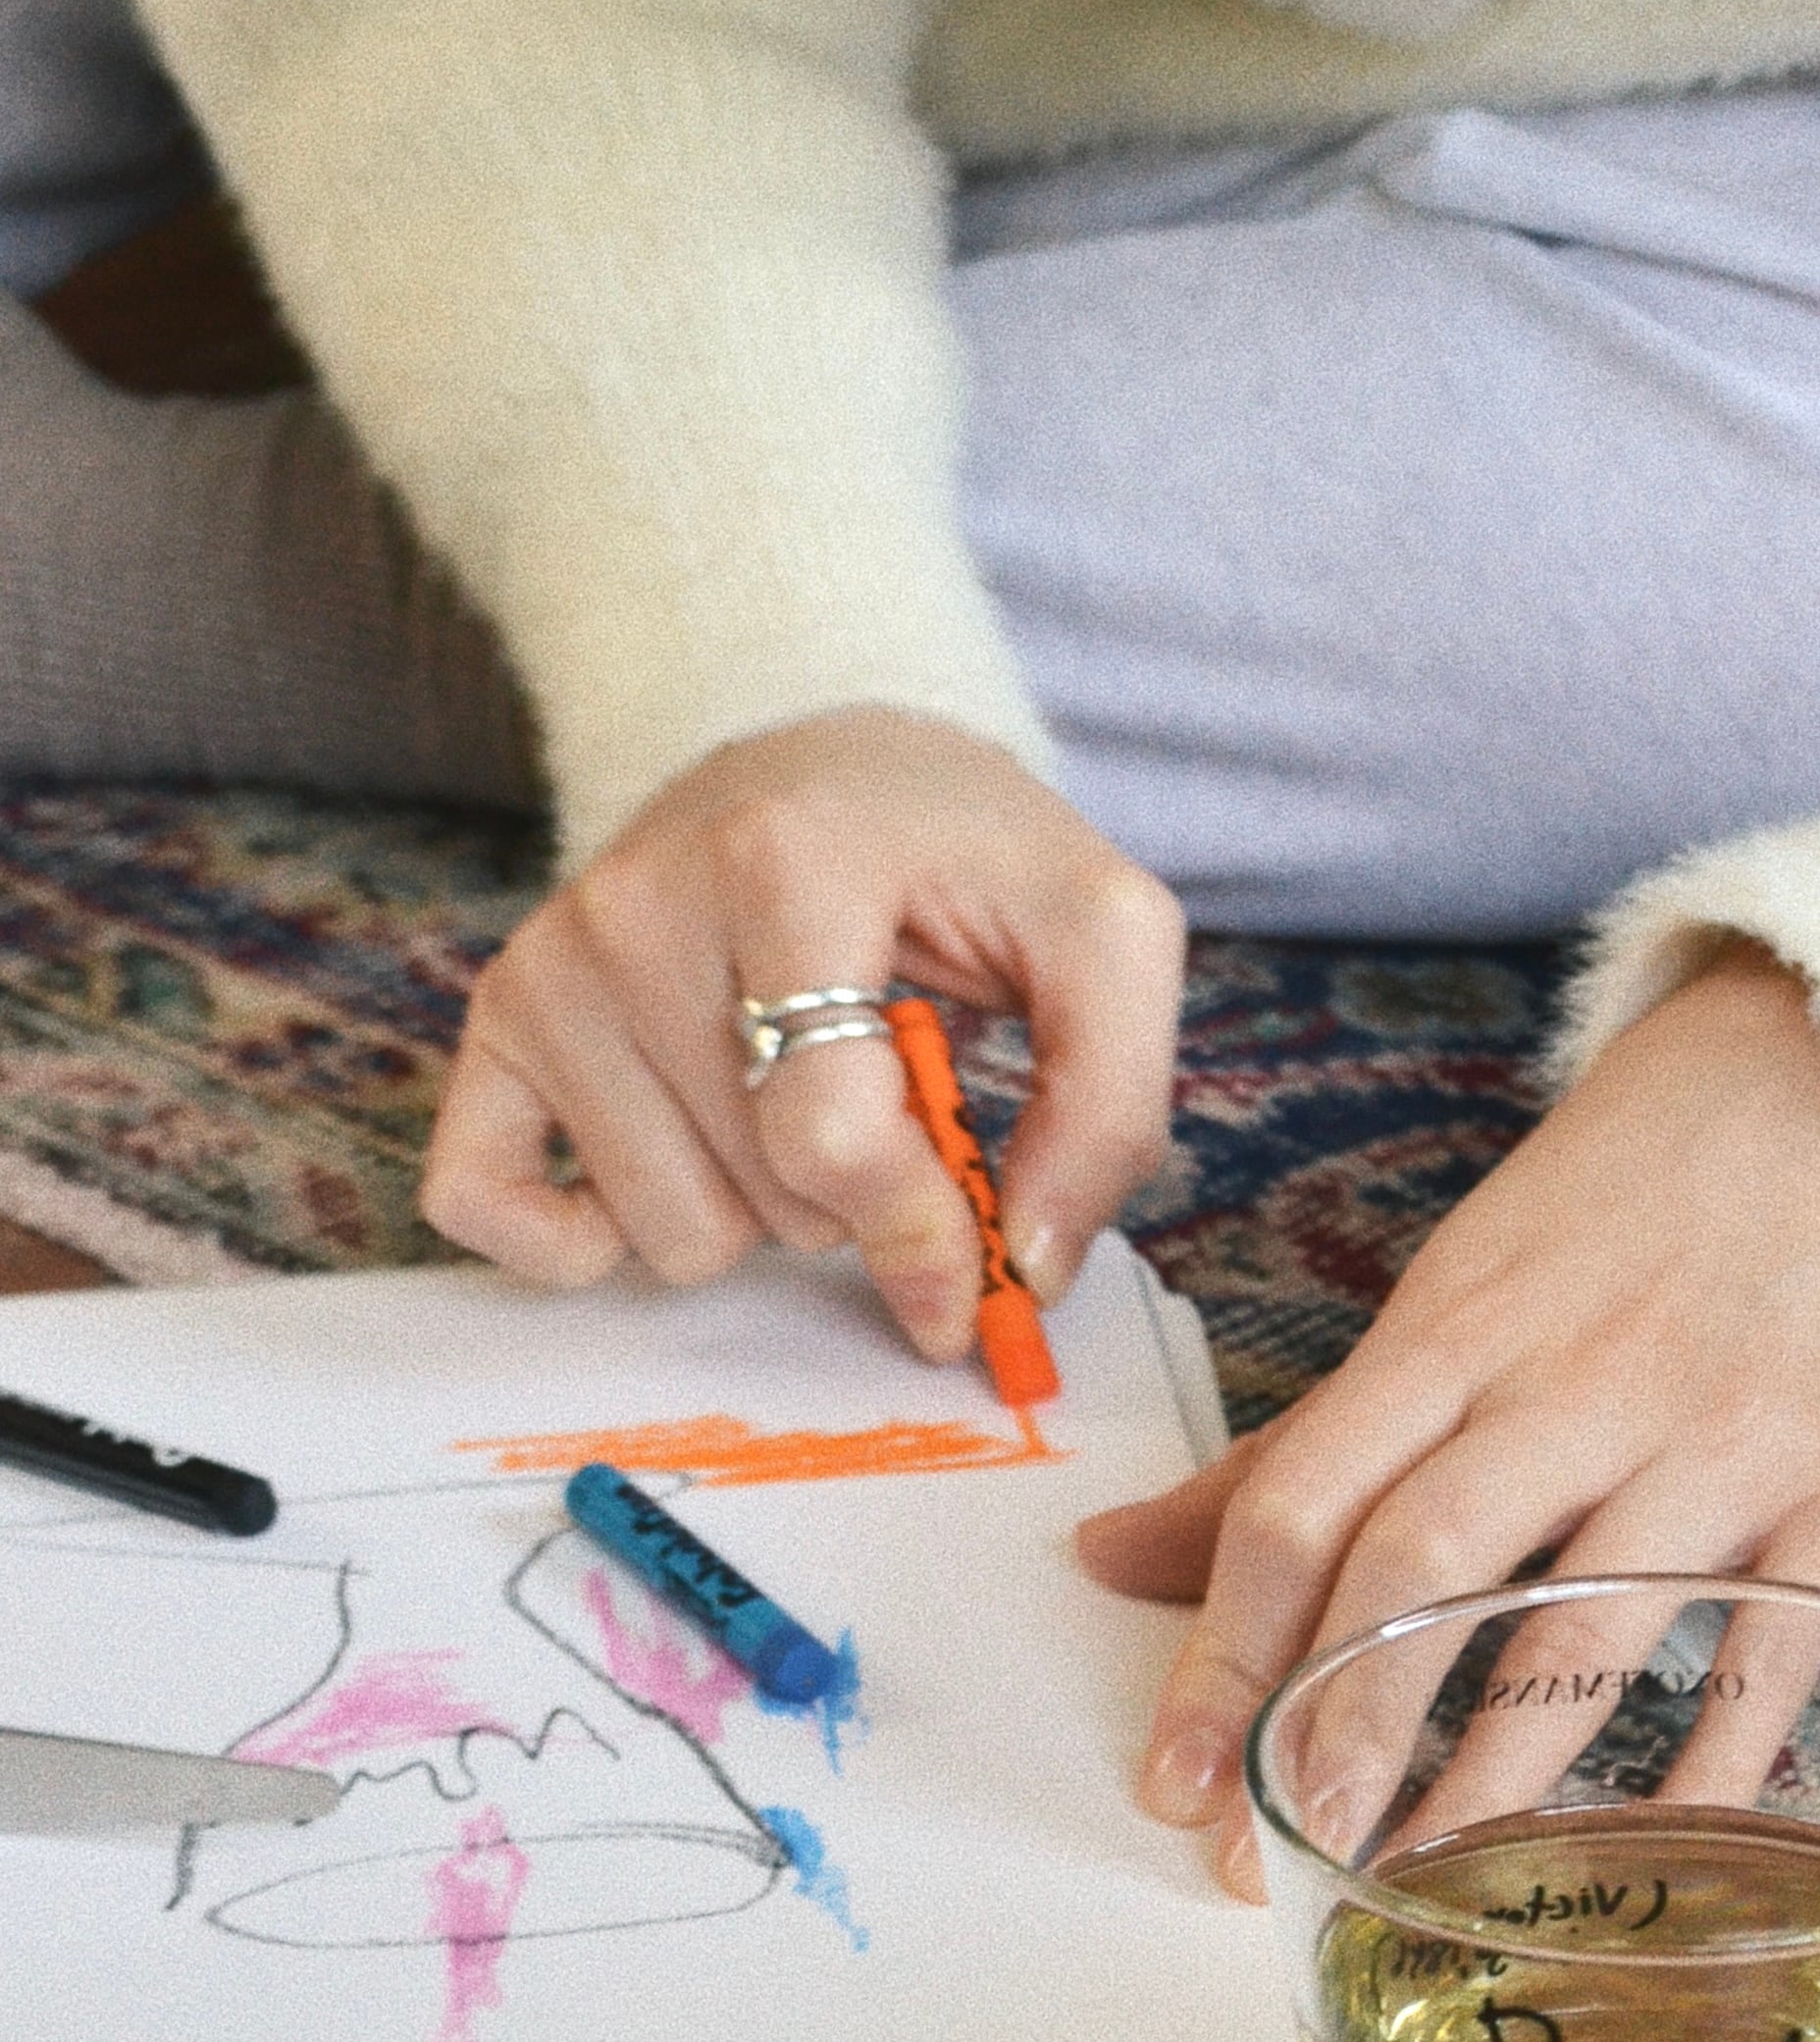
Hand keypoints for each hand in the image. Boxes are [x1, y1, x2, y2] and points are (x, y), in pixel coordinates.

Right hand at [420, 708, 1184, 1358]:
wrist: (824, 772)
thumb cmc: (957, 861)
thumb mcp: (1099, 938)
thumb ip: (1109, 1105)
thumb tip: (1025, 1269)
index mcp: (785, 861)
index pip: (830, 1137)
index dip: (922, 1228)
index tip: (978, 1254)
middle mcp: (638, 904)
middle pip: (766, 1201)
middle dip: (852, 1195)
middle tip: (875, 1090)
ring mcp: (553, 965)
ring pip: (667, 1235)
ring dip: (754, 1211)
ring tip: (786, 1095)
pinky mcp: (496, 1022)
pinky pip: (488, 1206)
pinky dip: (582, 1237)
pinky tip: (670, 1161)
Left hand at [1078, 945, 1819, 1889]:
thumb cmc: (1624, 1212)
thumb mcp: (1449, 1297)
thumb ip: (1298, 1450)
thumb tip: (1105, 1558)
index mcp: (1452, 1332)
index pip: (1300, 1502)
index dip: (1222, 1655)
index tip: (1175, 1784)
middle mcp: (1576, 1384)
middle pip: (1421, 1569)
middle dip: (1336, 1730)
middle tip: (1276, 1861)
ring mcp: (1721, 1438)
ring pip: (1580, 1627)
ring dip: (1490, 1777)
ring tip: (1424, 1886)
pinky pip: (1769, 1659)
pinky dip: (1708, 1773)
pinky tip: (1643, 1862)